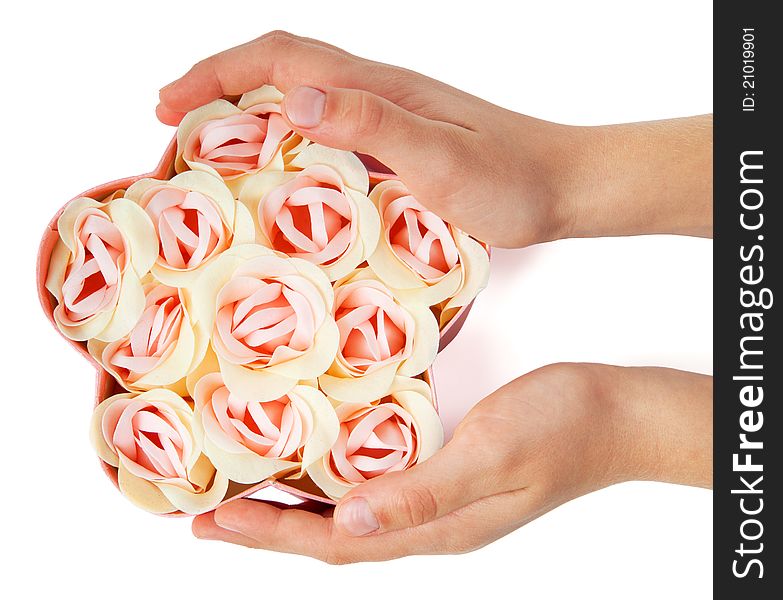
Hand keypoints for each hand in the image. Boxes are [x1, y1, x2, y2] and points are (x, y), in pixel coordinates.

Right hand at [157, 31, 712, 247]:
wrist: (563, 184)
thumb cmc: (512, 180)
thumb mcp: (441, 160)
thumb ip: (373, 126)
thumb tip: (293, 101)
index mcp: (378, 90)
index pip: (280, 59)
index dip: (217, 72)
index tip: (168, 102)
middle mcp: (377, 94)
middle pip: (280, 68)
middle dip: (217, 86)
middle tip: (170, 125)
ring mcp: (388, 116)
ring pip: (299, 97)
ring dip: (245, 111)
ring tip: (206, 148)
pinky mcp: (398, 142)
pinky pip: (326, 128)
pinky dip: (284, 138)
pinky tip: (278, 169)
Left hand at [192, 363, 711, 562]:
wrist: (615, 414)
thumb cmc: (562, 429)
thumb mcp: (491, 456)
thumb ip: (422, 493)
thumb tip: (348, 522)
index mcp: (437, 525)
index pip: (337, 544)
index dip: (273, 536)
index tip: (216, 523)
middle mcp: (431, 520)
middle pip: (334, 537)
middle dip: (269, 529)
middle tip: (210, 516)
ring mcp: (441, 498)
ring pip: (350, 514)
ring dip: (296, 509)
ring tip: (248, 496)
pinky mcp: (449, 469)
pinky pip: (376, 484)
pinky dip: (334, 481)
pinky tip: (319, 463)